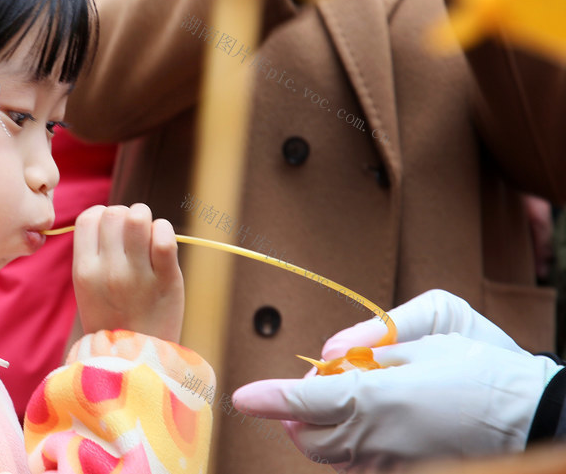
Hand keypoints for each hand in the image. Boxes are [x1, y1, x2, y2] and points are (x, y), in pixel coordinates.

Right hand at [72, 204, 182, 341]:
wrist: (136, 360)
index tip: (112, 233)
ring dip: (145, 219)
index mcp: (84, 271)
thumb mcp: (88, 288)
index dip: (102, 217)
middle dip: (125, 216)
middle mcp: (108, 270)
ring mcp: (137, 275)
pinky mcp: (167, 279)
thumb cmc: (113, 318)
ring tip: (148, 237)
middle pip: (113, 213)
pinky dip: (164, 231)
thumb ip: (95, 253)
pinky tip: (162, 245)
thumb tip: (111, 214)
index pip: (88, 217)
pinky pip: (164, 236)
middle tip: (133, 237)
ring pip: (138, 217)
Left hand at [232, 290, 562, 470]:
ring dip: (323, 428)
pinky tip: (372, 424)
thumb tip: (332, 349)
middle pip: (307, 436)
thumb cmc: (489, 368)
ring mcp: (391, 465)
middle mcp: (378, 440)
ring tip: (354, 398)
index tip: (244, 395)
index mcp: (380, 398)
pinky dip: (350, 446)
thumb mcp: (440, 321)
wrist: (537, 417)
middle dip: (297, 411)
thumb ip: (376, 331)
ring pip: (330, 456)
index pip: (305, 403)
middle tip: (320, 383)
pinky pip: (358, 467)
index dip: (270, 398)